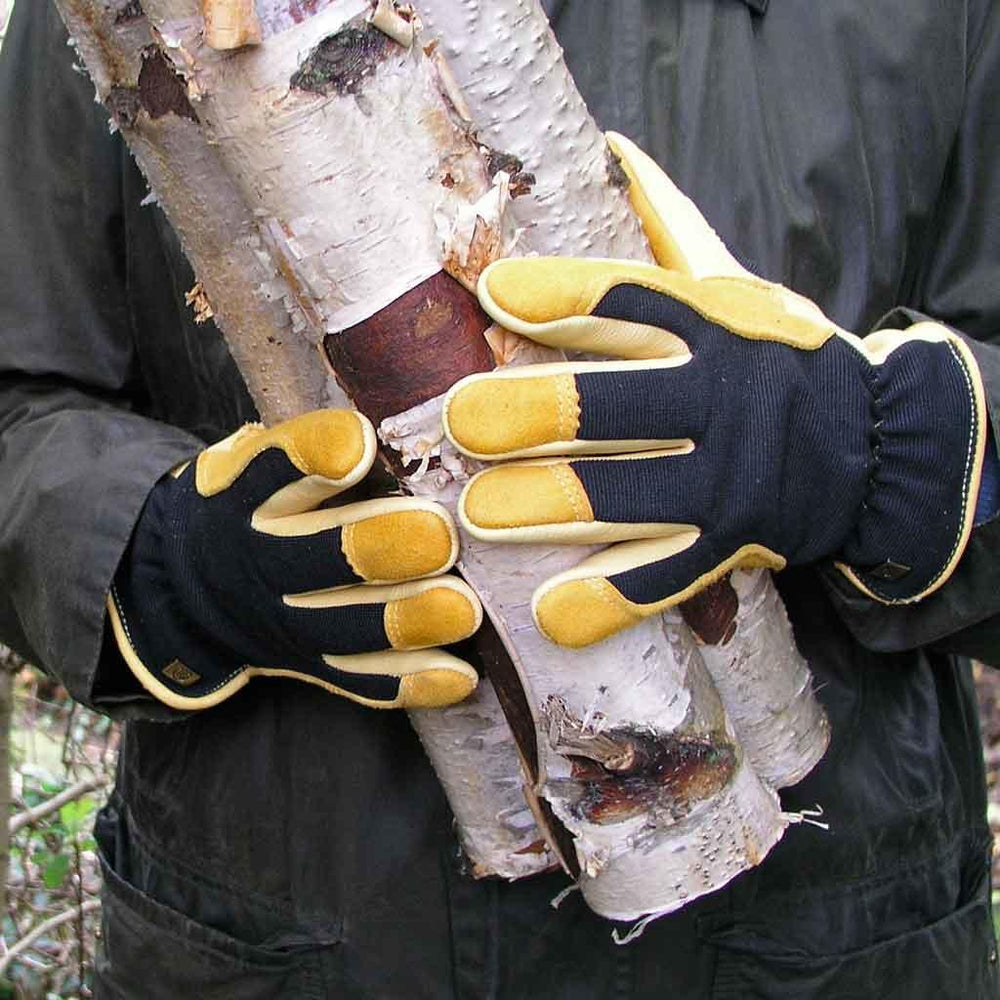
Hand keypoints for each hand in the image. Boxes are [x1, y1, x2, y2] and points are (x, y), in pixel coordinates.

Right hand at [108, 410, 480, 708]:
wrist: (193, 587)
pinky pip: (361, 681)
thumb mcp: (260, 459)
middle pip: (317, 557)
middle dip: (382, 545)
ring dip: (408, 618)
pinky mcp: (311, 665)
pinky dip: (411, 681)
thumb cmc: (259, 501)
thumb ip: (318, 444)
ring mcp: (286, 620)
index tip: (359, 443)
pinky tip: (461, 677)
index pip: (274, 467)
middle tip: (440, 533)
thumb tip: (417, 417)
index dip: (314, 456)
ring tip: (464, 608)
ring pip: (346, 628)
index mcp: (246, 492)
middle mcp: (261, 558)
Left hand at [443, 133, 986, 648]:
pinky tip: (551, 611)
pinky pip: (659, 578)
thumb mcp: (734, 282)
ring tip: (477, 514)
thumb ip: (668, 226)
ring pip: (621, 497)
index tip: (494, 297)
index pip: (625, 301)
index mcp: (712, 324)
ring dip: (542, 507)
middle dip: (527, 415)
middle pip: (608, 406)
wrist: (874, 443)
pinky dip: (605, 598)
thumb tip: (612, 148)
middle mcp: (718, 400)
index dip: (557, 297)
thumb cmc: (778, 354)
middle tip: (463, 422)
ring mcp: (724, 481)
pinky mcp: (730, 546)